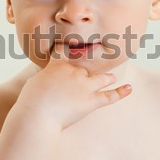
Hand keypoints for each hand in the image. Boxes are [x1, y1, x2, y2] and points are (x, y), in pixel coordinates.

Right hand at [16, 41, 131, 128]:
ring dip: (107, 77)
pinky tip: (129, 89)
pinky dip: (120, 92)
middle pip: (85, 67)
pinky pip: (110, 96)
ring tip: (112, 76)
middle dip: (88, 69)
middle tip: (96, 63)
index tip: (72, 45)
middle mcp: (74, 72)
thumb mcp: (34, 83)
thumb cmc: (30, 101)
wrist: (37, 114)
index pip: (65, 52)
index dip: (68, 49)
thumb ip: (45, 77)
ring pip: (101, 78)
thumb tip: (47, 79)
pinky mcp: (91, 101)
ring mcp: (84, 86)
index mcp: (58, 65)